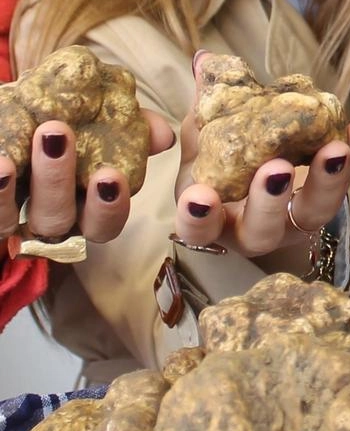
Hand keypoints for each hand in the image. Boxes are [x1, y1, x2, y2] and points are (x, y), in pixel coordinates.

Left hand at [0, 111, 174, 245]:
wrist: (18, 116)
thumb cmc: (57, 121)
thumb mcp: (96, 121)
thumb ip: (133, 128)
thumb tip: (163, 134)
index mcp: (82, 208)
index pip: (103, 224)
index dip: (109, 208)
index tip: (111, 175)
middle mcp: (46, 218)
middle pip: (56, 221)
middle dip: (56, 181)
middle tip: (58, 132)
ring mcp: (11, 215)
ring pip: (10, 218)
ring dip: (19, 177)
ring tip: (28, 134)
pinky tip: (2, 160)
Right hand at [173, 51, 349, 257]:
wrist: (258, 178)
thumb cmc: (221, 166)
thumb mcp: (204, 141)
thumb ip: (204, 109)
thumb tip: (205, 61)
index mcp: (212, 221)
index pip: (199, 228)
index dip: (197, 216)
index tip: (199, 195)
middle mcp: (254, 231)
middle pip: (262, 231)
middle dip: (269, 201)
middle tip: (277, 168)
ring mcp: (295, 222)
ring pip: (313, 213)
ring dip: (326, 181)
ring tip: (335, 149)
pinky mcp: (327, 203)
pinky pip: (343, 185)